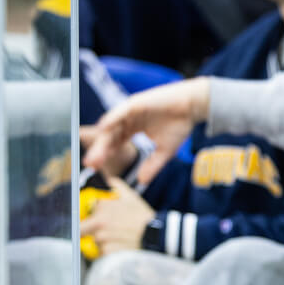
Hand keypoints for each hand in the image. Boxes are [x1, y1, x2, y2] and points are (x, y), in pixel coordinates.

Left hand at [79, 176, 154, 253]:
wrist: (155, 235)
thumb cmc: (143, 217)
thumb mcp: (131, 197)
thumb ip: (117, 186)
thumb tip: (109, 180)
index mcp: (101, 214)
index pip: (84, 218)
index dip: (93, 218)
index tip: (98, 221)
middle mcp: (99, 228)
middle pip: (89, 232)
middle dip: (97, 231)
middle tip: (113, 230)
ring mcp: (103, 242)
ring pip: (97, 243)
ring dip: (105, 241)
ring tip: (120, 238)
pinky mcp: (108, 254)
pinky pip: (104, 253)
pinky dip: (111, 251)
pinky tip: (122, 246)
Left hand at [82, 77, 208, 183]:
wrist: (193, 107)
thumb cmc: (180, 125)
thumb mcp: (164, 151)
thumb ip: (152, 165)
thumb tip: (142, 181)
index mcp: (133, 128)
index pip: (114, 143)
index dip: (105, 154)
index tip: (95, 167)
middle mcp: (128, 119)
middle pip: (110, 136)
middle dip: (100, 150)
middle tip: (90, 163)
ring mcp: (131, 110)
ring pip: (112, 126)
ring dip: (102, 139)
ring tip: (95, 154)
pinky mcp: (136, 103)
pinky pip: (120, 112)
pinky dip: (111, 119)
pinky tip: (103, 129)